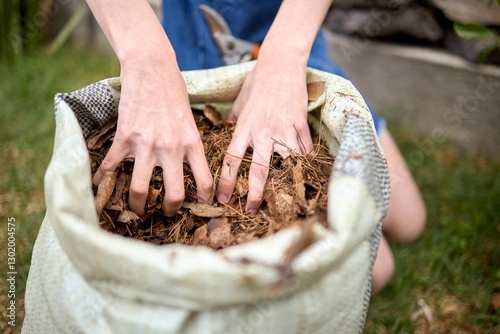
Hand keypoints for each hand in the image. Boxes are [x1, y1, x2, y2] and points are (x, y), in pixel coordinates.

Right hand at [93, 60, 212, 215]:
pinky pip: (111, 167)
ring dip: (138, 205)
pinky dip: (103, 180)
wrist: (151, 67)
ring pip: (140, 189)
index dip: (204, 200)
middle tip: (168, 213)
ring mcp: (146, 145)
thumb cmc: (174, 91)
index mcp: (192, 143)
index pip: (204, 182)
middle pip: (174, 194)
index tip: (200, 206)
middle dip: (171, 210)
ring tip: (138, 210)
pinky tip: (99, 187)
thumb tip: (190, 167)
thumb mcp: (191, 120)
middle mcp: (171, 148)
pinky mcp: (124, 138)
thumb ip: (190, 144)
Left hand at [216, 57, 312, 214]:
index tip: (223, 198)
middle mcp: (263, 132)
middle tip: (251, 211)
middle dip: (254, 194)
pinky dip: (304, 163)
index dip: (226, 182)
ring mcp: (284, 130)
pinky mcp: (300, 125)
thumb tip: (230, 138)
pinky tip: (303, 175)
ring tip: (284, 200)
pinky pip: (304, 150)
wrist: (280, 65)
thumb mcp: (239, 105)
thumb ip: (235, 124)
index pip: (231, 160)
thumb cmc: (256, 84)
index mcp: (244, 128)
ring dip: (285, 183)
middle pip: (258, 169)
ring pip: (286, 163)